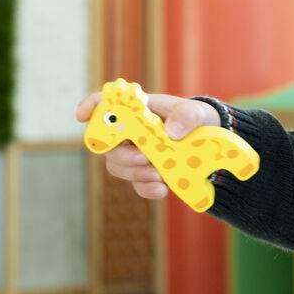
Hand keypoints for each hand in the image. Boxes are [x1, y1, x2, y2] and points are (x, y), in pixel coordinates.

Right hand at [75, 92, 220, 199]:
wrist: (210, 140)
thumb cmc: (196, 119)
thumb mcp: (196, 113)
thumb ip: (186, 116)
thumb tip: (170, 132)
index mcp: (138, 111)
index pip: (107, 105)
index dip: (91, 107)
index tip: (82, 116)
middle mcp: (130, 132)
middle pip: (108, 144)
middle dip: (122, 155)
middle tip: (144, 159)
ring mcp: (135, 154)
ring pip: (118, 166)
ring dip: (134, 173)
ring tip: (158, 176)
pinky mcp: (145, 172)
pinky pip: (136, 183)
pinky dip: (146, 188)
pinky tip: (162, 189)